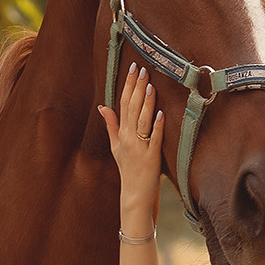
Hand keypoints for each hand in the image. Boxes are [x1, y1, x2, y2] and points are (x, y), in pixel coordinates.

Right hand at [97, 62, 163, 222]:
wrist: (135, 196)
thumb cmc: (129, 171)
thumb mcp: (116, 147)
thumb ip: (111, 126)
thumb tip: (103, 107)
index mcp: (120, 134)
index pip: (122, 103)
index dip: (127, 85)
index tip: (132, 68)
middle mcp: (128, 139)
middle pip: (131, 108)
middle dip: (136, 87)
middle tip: (142, 68)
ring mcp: (140, 148)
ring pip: (142, 121)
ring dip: (146, 103)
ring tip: (149, 85)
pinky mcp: (152, 158)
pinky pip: (155, 140)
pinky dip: (158, 126)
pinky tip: (162, 113)